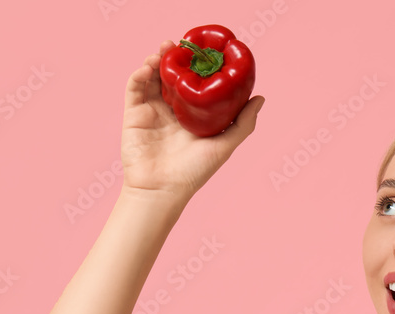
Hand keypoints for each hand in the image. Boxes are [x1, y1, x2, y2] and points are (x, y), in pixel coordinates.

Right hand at [120, 40, 264, 203]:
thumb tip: (261, 98)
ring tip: (165, 48)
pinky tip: (149, 65)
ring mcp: (151, 111)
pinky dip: (139, 74)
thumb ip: (243, 124)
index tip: (203, 51)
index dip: (196, 67)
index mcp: (192, 116)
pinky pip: (134, 88)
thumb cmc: (194, 172)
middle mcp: (172, 111)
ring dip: (157, 60)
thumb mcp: (225, 145)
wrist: (162, 189)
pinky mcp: (133, 114)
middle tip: (180, 44)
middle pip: (171, 77)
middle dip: (175, 58)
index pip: (193, 85)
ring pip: (152, 78)